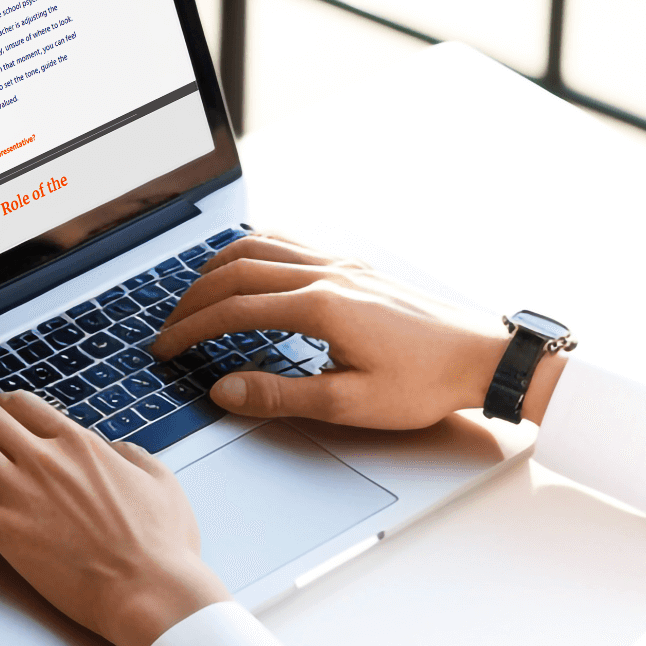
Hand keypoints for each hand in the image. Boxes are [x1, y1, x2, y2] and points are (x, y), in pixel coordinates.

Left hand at [0, 391, 229, 645]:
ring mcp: (23, 493)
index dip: (0, 406)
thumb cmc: (162, 545)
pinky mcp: (6, 531)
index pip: (25, 405)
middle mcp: (46, 459)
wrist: (149, 590)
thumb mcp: (160, 481)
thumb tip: (113, 447)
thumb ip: (130, 454)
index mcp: (81, 445)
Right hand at [150, 234, 544, 428]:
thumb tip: (224, 390)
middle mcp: (326, 274)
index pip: (233, 311)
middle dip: (193, 298)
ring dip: (219, 267)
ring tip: (195, 293)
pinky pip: (291, 242)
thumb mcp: (350, 403)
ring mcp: (342, 264)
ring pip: (261, 246)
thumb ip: (281, 396)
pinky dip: (256, 250)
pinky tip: (250, 267)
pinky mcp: (356, 266)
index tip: (164, 348)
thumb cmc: (424, 384)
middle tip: (169, 327)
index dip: (190, 330)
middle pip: (237, 271)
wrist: (481, 357)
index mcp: (320, 307)